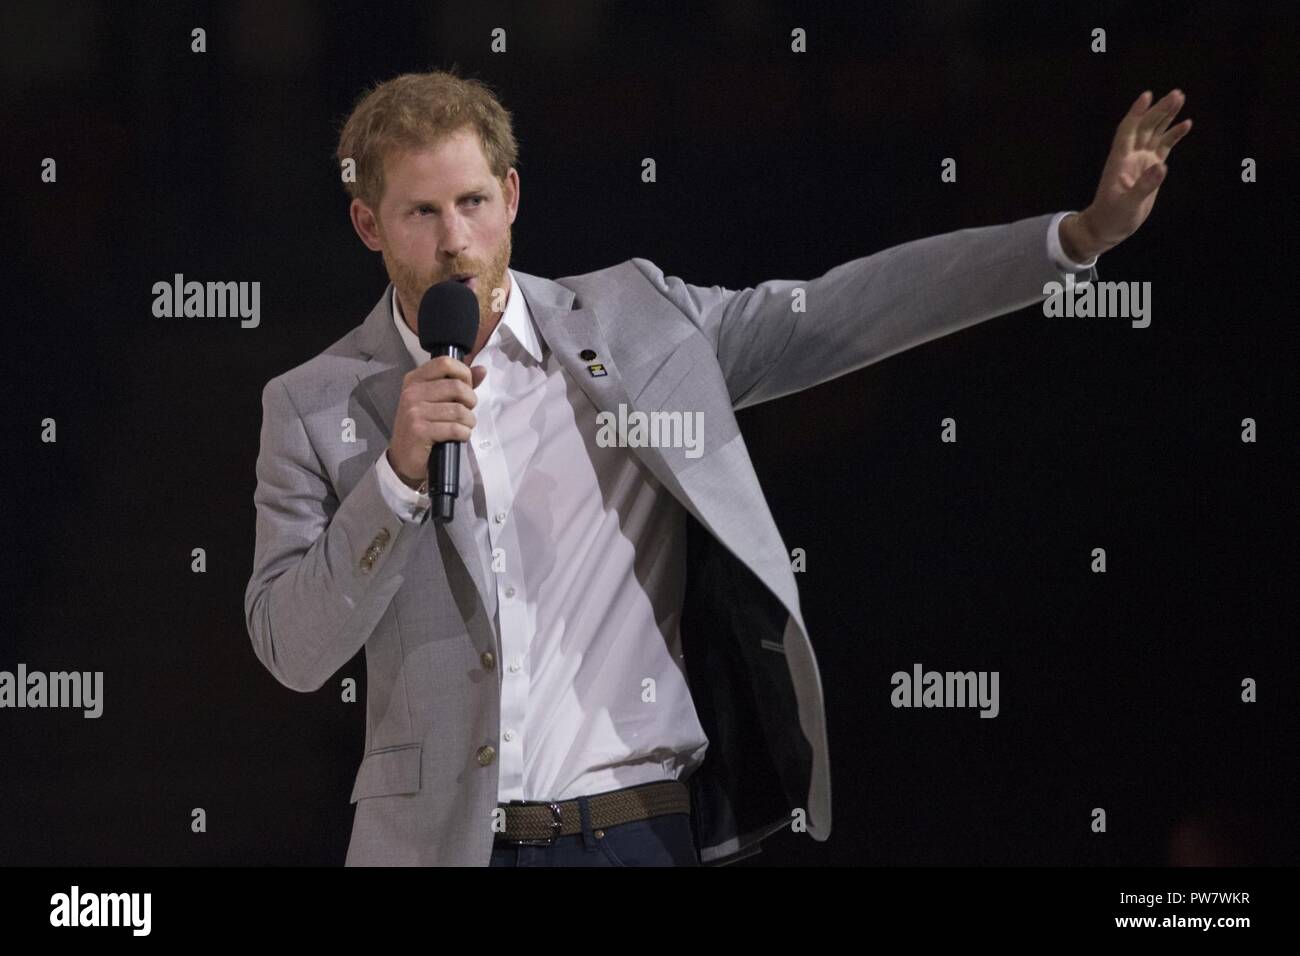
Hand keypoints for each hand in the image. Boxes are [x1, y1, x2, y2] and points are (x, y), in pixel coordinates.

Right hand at [387, 356, 486, 483]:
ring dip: (469, 421)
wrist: (404, 457)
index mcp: (415, 380)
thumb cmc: (423, 426)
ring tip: (463, 426)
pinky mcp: (420, 431)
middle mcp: (412, 393)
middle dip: (470, 401)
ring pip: (459, 410)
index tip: (466, 387)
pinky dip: (464, 434)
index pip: (445, 362)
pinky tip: (459, 437)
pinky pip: (455, 428)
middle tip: (466, 412)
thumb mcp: (437, 400)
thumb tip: (481, 370)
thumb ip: (459, 383)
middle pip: (457, 386)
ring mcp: (414, 412)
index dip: (464, 373)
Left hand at [1063, 89, 1192, 260]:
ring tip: (1180, 98)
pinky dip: (1173, 135)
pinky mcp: (1150, 168)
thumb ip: (1144, 186)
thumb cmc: (1112, 217)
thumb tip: (1162, 166)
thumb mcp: (1128, 205)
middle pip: (1145, 127)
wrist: (1108, 227)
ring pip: (1155, 132)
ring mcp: (1141, 160)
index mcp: (1120, 161)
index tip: (1147, 96)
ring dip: (1166, 116)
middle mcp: (1130, 156)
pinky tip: (1186, 123)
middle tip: (1177, 94)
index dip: (1137, 113)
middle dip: (1159, 110)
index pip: (1127, 131)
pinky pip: (1163, 146)